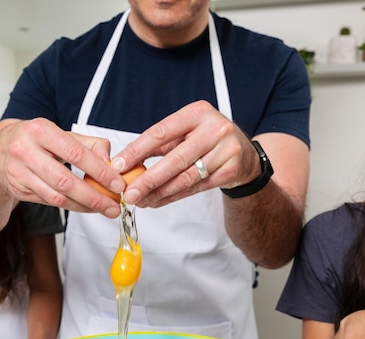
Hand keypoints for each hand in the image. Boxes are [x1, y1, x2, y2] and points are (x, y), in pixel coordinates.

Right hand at [0, 118, 125, 217]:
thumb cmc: (38, 141)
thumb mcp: (62, 134)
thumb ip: (90, 145)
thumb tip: (111, 162)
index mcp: (40, 130)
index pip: (76, 153)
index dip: (100, 171)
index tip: (118, 184)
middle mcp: (25, 150)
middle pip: (65, 180)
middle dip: (94, 196)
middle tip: (114, 205)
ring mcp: (18, 172)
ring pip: (57, 196)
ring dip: (85, 206)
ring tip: (105, 209)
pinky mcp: (17, 189)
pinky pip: (50, 202)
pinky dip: (72, 206)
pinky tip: (87, 207)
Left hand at [112, 100, 261, 206]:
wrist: (245, 154)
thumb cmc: (209, 140)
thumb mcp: (188, 131)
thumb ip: (161, 143)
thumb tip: (126, 160)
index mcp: (197, 112)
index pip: (161, 133)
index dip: (137, 151)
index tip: (118, 165)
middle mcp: (215, 129)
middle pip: (175, 158)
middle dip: (148, 179)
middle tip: (129, 193)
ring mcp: (226, 150)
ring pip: (186, 176)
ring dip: (161, 192)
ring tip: (142, 200)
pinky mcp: (231, 170)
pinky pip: (197, 187)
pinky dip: (175, 196)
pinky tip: (160, 200)